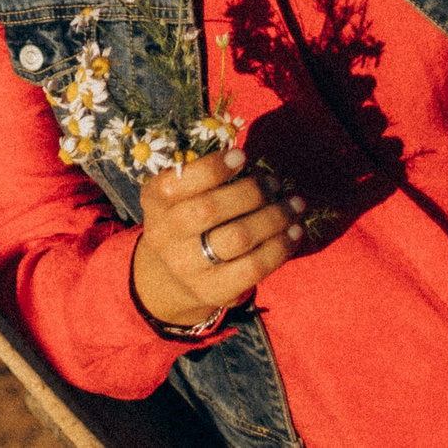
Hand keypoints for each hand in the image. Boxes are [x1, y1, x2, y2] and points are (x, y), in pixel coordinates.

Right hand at [131, 147, 303, 331]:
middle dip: (250, 192)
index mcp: (153, 201)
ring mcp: (186, 266)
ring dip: (274, 217)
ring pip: (237, 237)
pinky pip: (254, 267)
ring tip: (294, 204)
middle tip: (274, 182)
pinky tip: (294, 232)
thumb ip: (203, 178)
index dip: (212, 168)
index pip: (176, 183)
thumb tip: (247, 161)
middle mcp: (163, 235)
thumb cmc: (186, 220)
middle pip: (210, 209)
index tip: (242, 157)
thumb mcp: (179, 194)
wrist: (172, 275)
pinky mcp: (213, 290)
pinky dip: (280, 246)